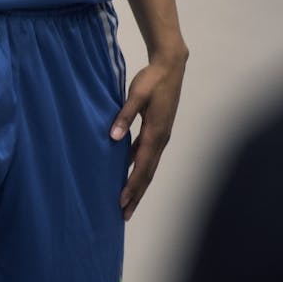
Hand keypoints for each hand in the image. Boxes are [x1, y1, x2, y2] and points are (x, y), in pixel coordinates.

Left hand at [110, 50, 185, 220]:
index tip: (122, 202)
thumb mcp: (135, 94)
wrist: (170, 67)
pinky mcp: (158, 131)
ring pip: (148, 166)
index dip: (132, 185)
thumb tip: (112, 137)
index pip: (142, 166)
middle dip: (136, 194)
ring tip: (127, 201)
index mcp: (155, 133)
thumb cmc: (151, 80)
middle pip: (147, 173)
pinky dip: (139, 168)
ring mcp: (160, 136)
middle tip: (124, 214)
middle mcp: (160, 139)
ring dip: (138, 185)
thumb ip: (124, 115)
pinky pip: (147, 156)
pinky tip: (129, 173)